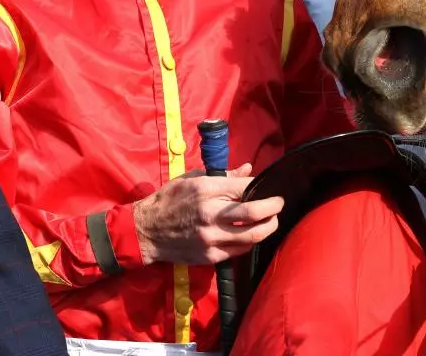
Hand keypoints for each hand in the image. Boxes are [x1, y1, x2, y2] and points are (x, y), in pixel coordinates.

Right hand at [133, 163, 284, 264]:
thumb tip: (248, 170)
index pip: (245, 187)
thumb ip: (223, 176)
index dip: (261, 188)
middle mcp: (211, 214)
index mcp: (206, 190)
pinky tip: (252, 235)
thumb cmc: (169, 199)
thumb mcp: (191, 179)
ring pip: (252, 236)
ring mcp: (211, 238)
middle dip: (273, 208)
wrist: (147, 231)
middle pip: (255, 213)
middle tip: (278, 205)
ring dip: (268, 228)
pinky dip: (250, 241)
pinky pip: (239, 250)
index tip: (269, 189)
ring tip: (271, 221)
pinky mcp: (210, 256)